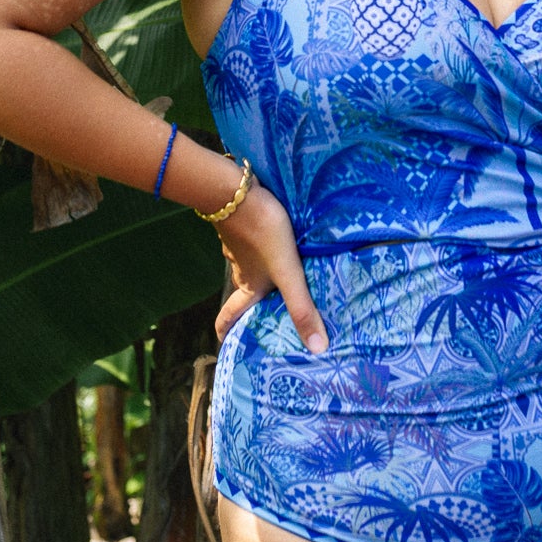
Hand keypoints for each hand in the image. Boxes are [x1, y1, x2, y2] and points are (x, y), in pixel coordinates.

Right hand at [210, 182, 328, 353]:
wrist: (237, 192)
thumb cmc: (263, 233)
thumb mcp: (288, 272)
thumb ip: (302, 306)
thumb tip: (317, 350)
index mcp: (249, 285)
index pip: (230, 314)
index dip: (226, 329)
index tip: (224, 341)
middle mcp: (240, 268)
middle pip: (244, 290)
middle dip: (252, 301)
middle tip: (267, 307)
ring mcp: (238, 245)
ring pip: (248, 264)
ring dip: (260, 270)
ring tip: (278, 271)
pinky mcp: (241, 223)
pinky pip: (250, 241)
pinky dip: (259, 245)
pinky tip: (273, 238)